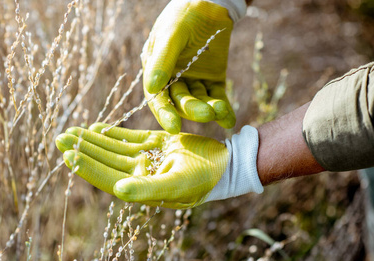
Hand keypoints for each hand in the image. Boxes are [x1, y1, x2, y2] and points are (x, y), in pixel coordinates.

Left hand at [55, 123, 262, 208]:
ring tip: (71, 131)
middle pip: (104, 161)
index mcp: (142, 187)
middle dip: (82, 150)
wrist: (225, 163)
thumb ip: (147, 188)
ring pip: (112, 148)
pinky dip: (111, 133)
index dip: (86, 167)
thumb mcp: (177, 184)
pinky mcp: (155, 144)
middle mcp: (139, 174)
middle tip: (59, 138)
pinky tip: (96, 128)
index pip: (107, 177)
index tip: (67, 154)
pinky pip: (128, 138)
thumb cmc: (205, 177)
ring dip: (92, 140)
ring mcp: (146, 158)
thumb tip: (117, 191)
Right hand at [142, 0, 235, 133]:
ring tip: (221, 111)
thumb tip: (151, 89)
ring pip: (200, 101)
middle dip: (193, 110)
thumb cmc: (184, 15)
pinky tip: (229, 120)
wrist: (211, 2)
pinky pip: (217, 97)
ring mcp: (194, 81)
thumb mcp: (171, 35)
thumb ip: (162, 61)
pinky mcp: (213, 80)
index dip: (165, 114)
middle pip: (181, 102)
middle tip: (207, 114)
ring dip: (210, 109)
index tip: (174, 127)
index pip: (158, 98)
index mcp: (156, 71)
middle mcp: (173, 80)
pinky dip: (223, 110)